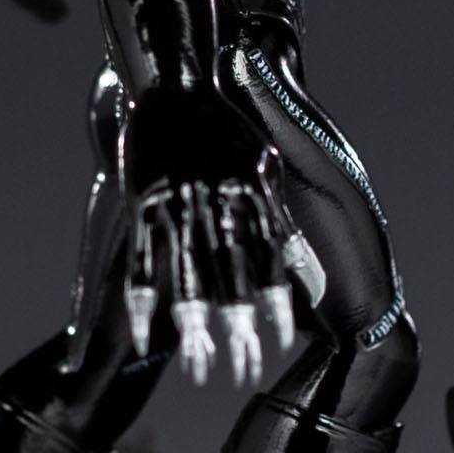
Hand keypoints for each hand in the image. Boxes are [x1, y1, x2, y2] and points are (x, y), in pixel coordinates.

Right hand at [118, 84, 302, 385]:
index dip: (273, 300)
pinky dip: (144, 298)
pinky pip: (143, 259)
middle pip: (230, 273)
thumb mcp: (264, 168)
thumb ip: (281, 221)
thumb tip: (310, 275)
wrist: (177, 84)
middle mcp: (216, 199)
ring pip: (187, 272)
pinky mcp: (143, 202)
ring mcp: (177, 202)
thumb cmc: (226, 131)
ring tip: (199, 363)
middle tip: (243, 368)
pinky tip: (146, 334)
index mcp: (250, 192)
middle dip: (237, 324)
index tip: (279, 341)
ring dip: (194, 321)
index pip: (268, 257)